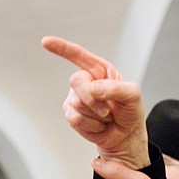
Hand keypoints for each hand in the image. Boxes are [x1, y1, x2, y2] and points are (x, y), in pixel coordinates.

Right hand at [41, 36, 148, 167]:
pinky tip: (98, 126)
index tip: (45, 42)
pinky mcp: (71, 114)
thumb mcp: (132, 96)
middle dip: (93, 98)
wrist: (125, 137)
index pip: (78, 55)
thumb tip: (93, 89)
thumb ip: (116, 89)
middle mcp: (85, 81)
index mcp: (100, 70)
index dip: (62, 48)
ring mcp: (75, 98)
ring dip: (95, 115)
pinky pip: (75, 119)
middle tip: (108, 110)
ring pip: (76, 104)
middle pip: (76, 81)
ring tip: (106, 118)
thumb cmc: (130, 112)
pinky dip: (90, 126)